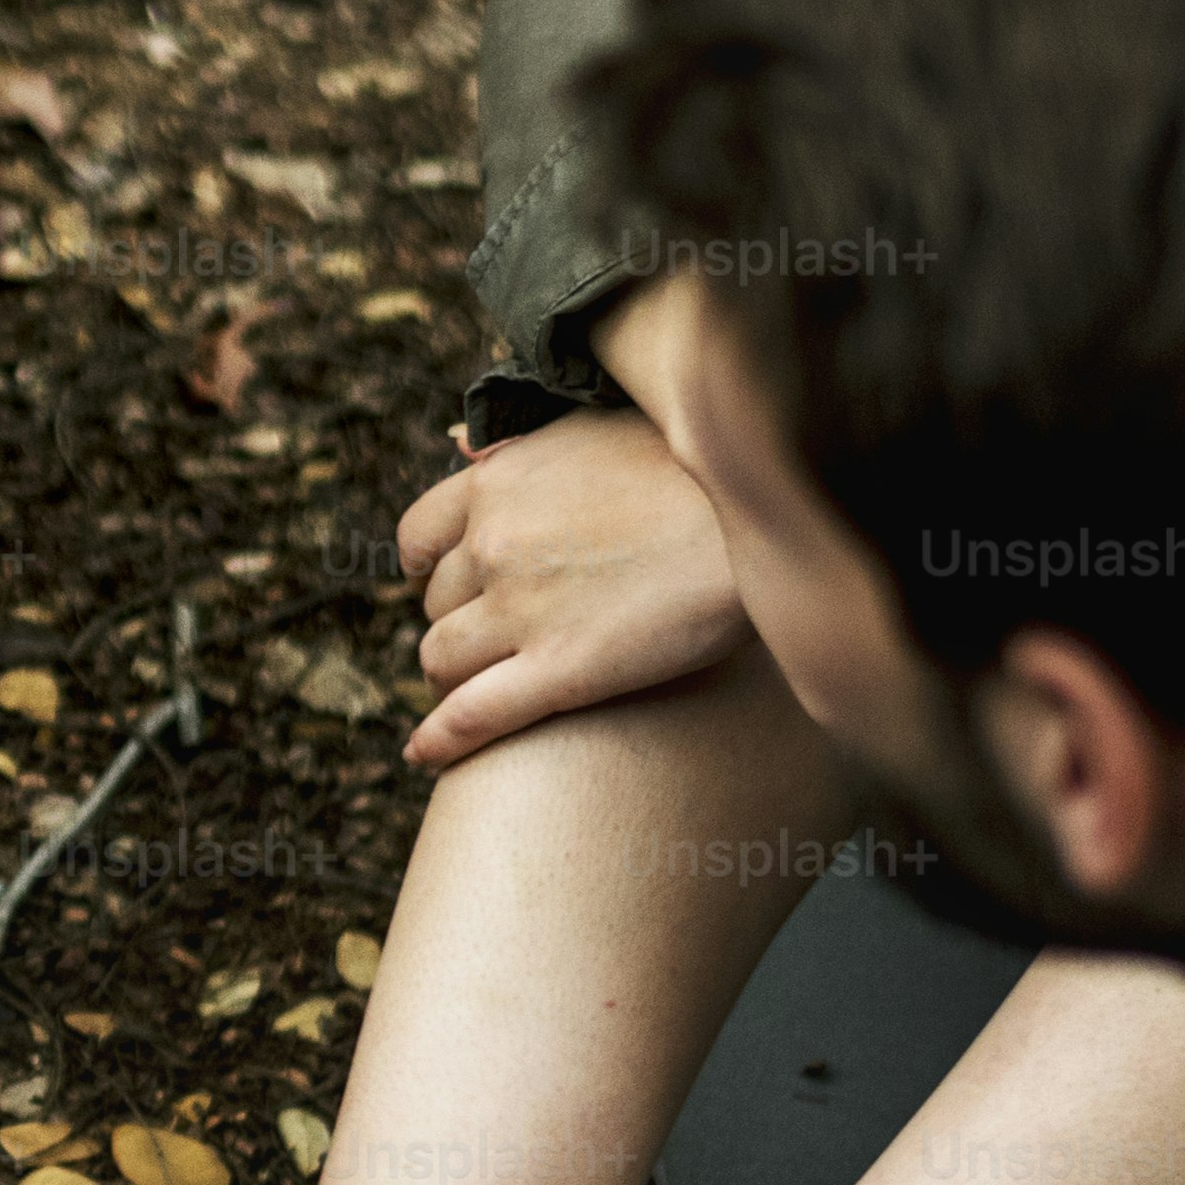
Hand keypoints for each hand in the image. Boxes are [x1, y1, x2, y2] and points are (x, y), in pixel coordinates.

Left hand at [398, 401, 750, 770]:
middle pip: (435, 603)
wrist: (767, 512)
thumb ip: (526, 450)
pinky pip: (473, 714)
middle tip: (490, 642)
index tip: (453, 586)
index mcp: (498, 482)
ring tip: (477, 689)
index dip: (430, 570)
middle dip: (457, 624)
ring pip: (442, 659)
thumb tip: (461, 449)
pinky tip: (425, 755)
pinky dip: (442, 739)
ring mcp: (522, 609)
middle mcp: (494, 543)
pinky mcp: (561, 670)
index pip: (417, 537)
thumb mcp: (596, 428)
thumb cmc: (698, 466)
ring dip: (453, 678)